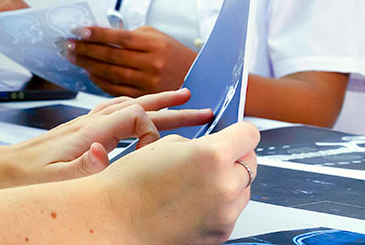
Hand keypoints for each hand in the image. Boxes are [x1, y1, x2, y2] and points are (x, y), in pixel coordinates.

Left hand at [5, 88, 212, 183]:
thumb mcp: (55, 179)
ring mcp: (84, 126)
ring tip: (180, 101)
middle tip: (201, 107)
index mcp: (88, 133)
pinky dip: (135, 109)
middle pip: (137, 105)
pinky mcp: (80, 132)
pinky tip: (140, 116)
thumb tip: (104, 154)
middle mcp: (88, 124)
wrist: (2, 170)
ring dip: (155, 103)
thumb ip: (82, 166)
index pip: (134, 115)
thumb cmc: (26, 177)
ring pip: (127, 105)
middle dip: (171, 106)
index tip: (168, 146)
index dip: (156, 127)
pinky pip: (115, 113)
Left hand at [67, 25, 197, 96]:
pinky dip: (101, 81)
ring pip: (112, 74)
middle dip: (86, 50)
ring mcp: (149, 83)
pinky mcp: (147, 97)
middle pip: (112, 56)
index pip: (120, 38)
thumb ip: (131, 36)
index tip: (78, 30)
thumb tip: (101, 33)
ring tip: (73, 57)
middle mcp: (152, 64)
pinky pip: (118, 89)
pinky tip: (90, 73)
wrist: (202, 79)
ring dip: (89, 65)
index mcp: (154, 45)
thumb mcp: (157, 37)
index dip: (97, 34)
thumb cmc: (173, 54)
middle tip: (67, 44)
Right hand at [96, 122, 258, 243]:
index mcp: (211, 156)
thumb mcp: (163, 145)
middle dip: (234, 157)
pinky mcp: (220, 234)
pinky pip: (230, 212)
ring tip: (196, 182)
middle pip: (250, 163)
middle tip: (212, 157)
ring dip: (228, 181)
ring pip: (243, 190)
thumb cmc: (130, 182)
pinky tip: (191, 201)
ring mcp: (225, 214)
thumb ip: (197, 144)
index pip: (249, 135)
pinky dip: (218, 204)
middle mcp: (224, 186)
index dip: (239, 131)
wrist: (114, 219)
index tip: (234, 132)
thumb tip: (214, 146)